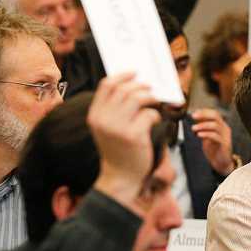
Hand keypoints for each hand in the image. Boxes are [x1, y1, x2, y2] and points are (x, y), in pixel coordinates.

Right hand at [88, 73, 161, 202]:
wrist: (120, 177)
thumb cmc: (118, 149)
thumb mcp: (108, 128)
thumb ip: (114, 108)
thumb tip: (133, 84)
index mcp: (95, 115)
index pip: (106, 85)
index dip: (122, 76)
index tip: (135, 73)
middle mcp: (103, 119)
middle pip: (124, 89)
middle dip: (141, 86)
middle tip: (151, 88)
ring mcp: (118, 127)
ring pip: (138, 98)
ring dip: (150, 98)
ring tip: (155, 103)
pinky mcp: (134, 135)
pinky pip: (149, 114)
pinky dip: (155, 115)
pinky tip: (154, 122)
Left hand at [192, 108, 234, 173]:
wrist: (222, 163)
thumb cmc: (214, 149)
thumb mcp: (207, 136)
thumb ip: (204, 127)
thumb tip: (196, 117)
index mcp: (222, 126)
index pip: (215, 113)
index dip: (204, 112)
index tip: (194, 113)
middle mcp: (225, 129)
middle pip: (216, 116)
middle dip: (203, 115)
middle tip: (193, 116)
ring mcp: (225, 136)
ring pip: (215, 125)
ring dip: (202, 126)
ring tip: (193, 128)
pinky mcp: (224, 144)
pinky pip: (215, 136)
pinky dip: (206, 134)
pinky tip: (198, 135)